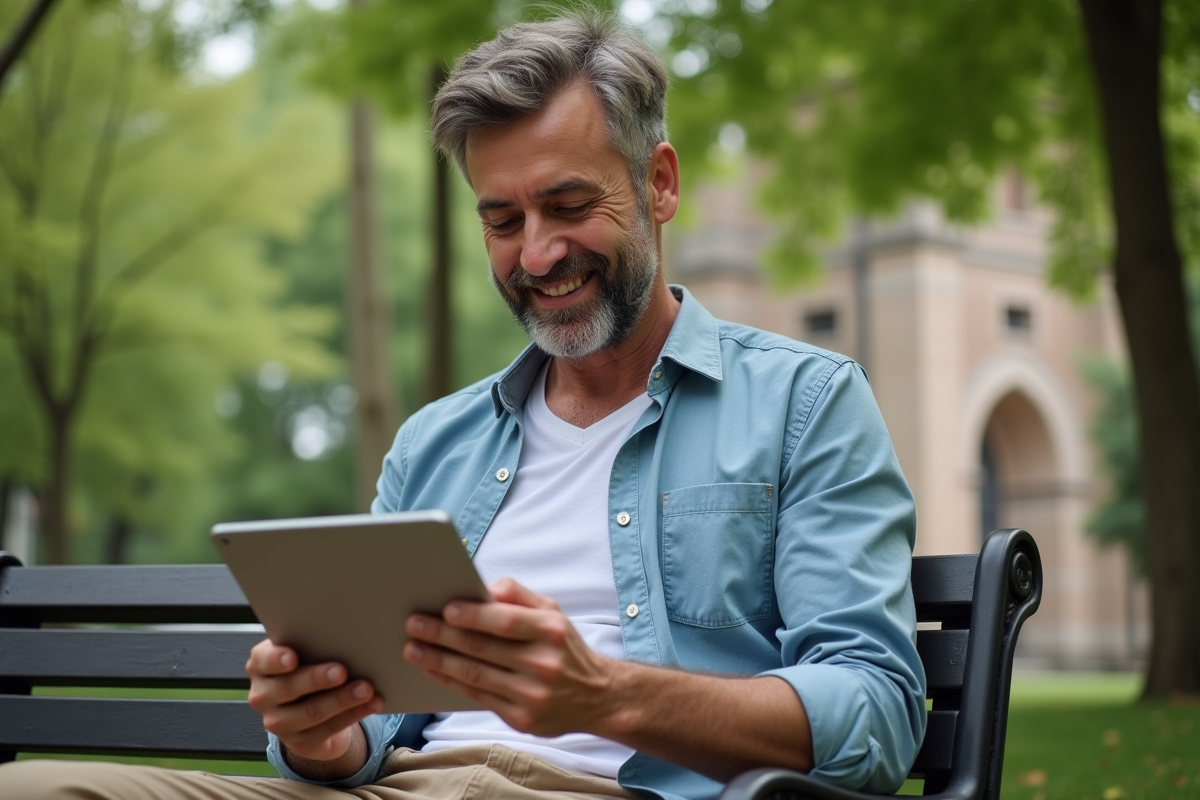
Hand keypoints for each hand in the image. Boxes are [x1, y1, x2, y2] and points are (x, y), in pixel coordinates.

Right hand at [245, 639, 382, 764]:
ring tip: (366, 688)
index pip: (264, 661)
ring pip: (312, 712)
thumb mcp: (304, 654)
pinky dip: (354, 714)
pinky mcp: (300, 743)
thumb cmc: (309, 667)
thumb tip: (345, 636)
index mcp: (261, 666)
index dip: (276, 659)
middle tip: (342, 670)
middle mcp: (263, 696)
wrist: (310, 710)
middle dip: (317, 679)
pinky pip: (329, 728)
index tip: (292, 657)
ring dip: (342, 699)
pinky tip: (372, 703)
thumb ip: (312, 645)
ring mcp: (279, 723)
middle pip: (289, 687)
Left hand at [403, 577, 617, 736]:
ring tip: (412, 648)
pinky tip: (433, 670)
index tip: (445, 609)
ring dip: (438, 661)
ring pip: (475, 675)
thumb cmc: (565, 648)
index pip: (506, 621)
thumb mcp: (553, 612)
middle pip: (483, 648)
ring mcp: (533, 695)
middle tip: (414, 625)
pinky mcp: (522, 719)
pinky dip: (451, 682)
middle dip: (442, 636)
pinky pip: (478, 697)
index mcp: (551, 631)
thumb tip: (483, 590)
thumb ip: (518, 595)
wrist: (597, 697)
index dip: (473, 615)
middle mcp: (544, 664)